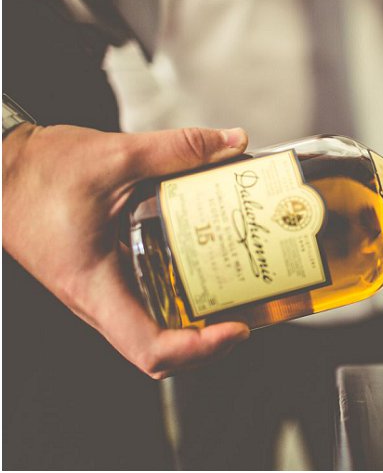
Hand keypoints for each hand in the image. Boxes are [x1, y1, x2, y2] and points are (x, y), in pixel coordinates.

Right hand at [2, 123, 251, 378]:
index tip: (236, 328)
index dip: (198, 349)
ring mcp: (100, 292)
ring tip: (235, 295)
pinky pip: (144, 304)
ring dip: (195, 321)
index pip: (148, 348)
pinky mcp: (104, 277)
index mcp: (93, 284)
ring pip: (153, 329)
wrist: (2, 170)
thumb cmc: (38, 173)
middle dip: (208, 339)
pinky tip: (203, 267)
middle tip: (248, 310)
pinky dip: (177, 297)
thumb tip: (231, 143)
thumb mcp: (115, 155)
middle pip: (159, 348)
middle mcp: (96, 299)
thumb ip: (178, 148)